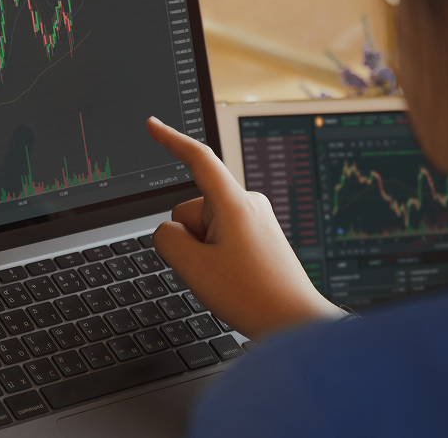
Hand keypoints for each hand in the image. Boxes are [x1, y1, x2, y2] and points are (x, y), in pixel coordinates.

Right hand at [146, 117, 344, 339]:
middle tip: (213, 270)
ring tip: (227, 277)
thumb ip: (166, 239)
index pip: (197, 158)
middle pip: (190, 209)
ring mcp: (254, 218)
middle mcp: (247, 203)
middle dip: (190, 238)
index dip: (170, 139)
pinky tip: (234, 277)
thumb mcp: (193, 268)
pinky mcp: (257, 233)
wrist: (296, 322)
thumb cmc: (253, 296)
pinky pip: (219, 235)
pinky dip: (215, 255)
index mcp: (233, 203)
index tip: (152, 125)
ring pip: (202, 226)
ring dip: (203, 251)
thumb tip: (169, 231)